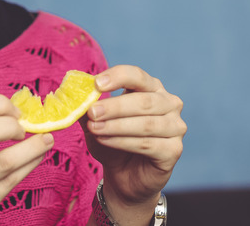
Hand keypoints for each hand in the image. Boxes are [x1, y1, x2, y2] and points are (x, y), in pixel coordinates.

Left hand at [81, 65, 185, 210]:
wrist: (124, 174)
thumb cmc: (112, 140)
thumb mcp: (96, 121)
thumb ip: (88, 106)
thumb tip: (74, 94)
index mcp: (151, 87)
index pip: (137, 76)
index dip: (117, 77)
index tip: (96, 83)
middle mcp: (169, 103)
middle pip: (143, 101)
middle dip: (114, 107)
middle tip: (92, 112)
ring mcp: (175, 127)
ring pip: (146, 124)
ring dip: (116, 126)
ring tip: (94, 128)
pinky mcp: (174, 150)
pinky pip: (147, 144)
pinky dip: (122, 142)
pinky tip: (104, 140)